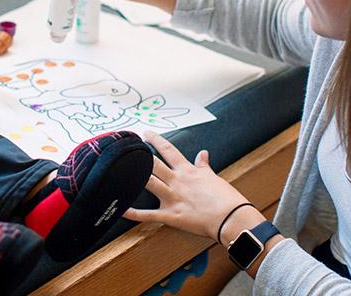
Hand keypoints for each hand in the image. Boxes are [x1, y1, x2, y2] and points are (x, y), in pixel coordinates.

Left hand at [124, 132, 249, 241]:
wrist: (231, 217)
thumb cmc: (226, 198)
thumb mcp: (214, 177)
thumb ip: (204, 165)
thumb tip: (203, 153)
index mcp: (188, 171)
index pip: (169, 151)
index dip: (156, 140)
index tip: (145, 133)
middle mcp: (177, 181)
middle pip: (154, 164)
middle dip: (139, 155)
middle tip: (127, 147)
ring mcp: (173, 198)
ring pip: (149, 183)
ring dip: (133, 177)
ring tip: (118, 170)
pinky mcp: (171, 215)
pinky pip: (148, 214)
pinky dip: (133, 213)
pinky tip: (120, 208)